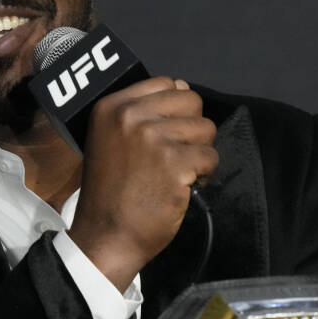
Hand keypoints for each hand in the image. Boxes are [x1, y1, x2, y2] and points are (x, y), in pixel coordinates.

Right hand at [68, 77, 217, 289]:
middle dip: (191, 129)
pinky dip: (203, 175)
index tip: (164, 134)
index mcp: (112, 106)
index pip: (165, 82)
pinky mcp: (175, 163)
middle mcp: (130, 116)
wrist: (107, 236)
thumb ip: (142, 112)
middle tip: (174, 155)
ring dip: (199, 153)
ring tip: (177, 172)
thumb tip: (183, 86)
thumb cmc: (111, 192)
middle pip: (191, 101)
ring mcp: (153, 138)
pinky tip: (182, 187)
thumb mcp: (111, 140)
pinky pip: (211, 157)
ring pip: (206, 128)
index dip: (175, 109)